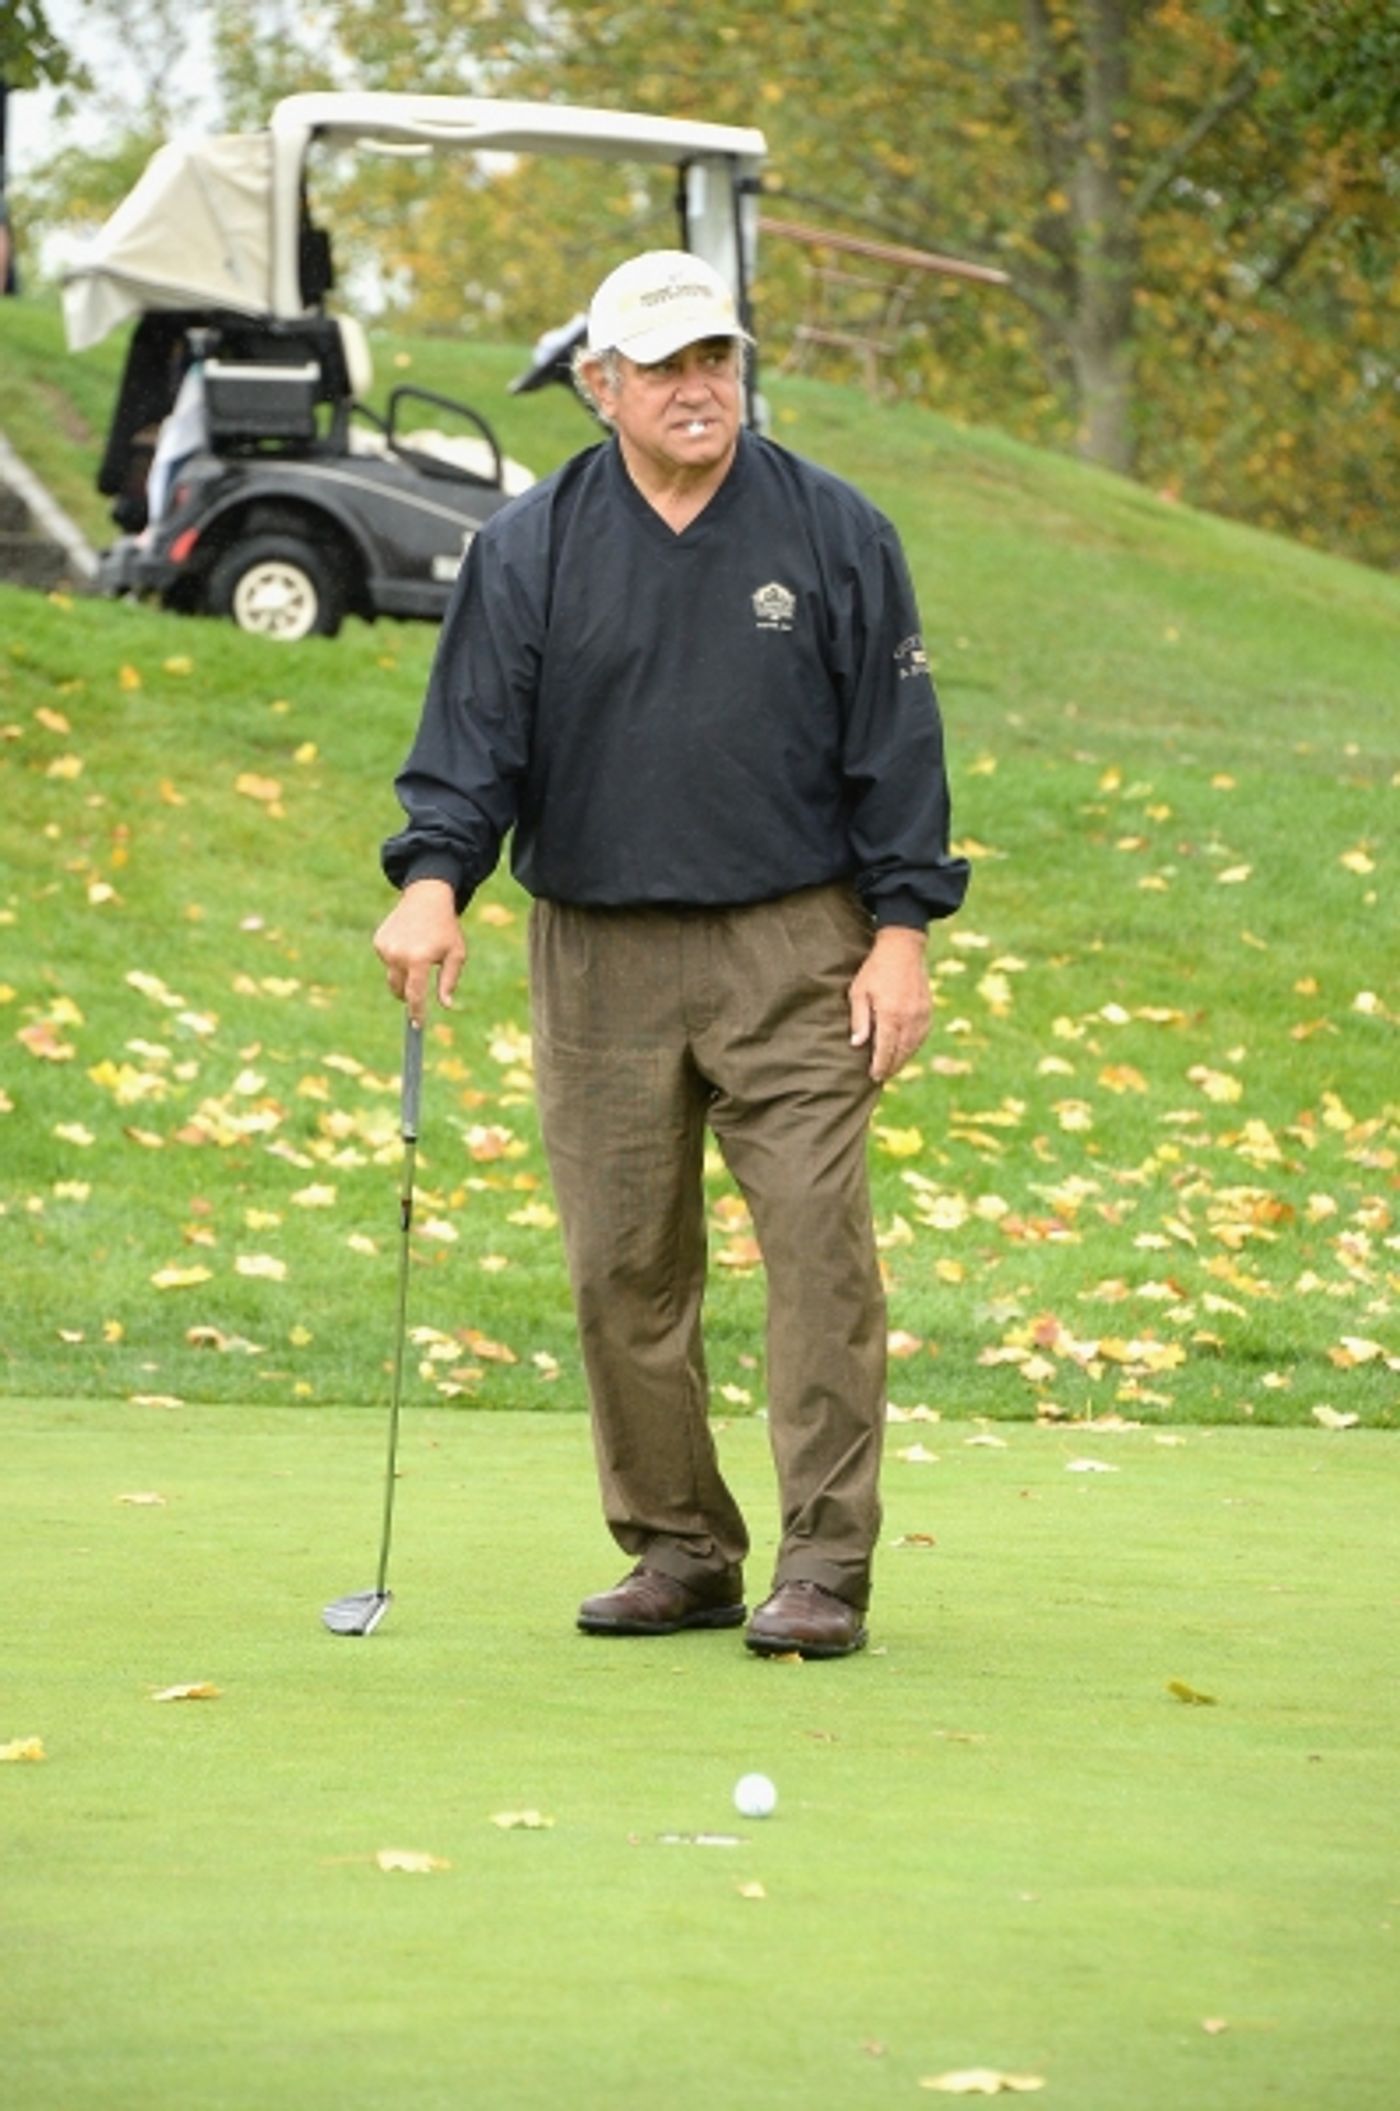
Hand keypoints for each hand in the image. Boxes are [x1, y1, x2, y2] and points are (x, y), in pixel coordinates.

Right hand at [373, 878, 466, 1022]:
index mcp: (419, 959)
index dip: (416, 1012)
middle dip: (408, 996)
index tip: (417, 1026)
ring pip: (392, 975)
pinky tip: (408, 943)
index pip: (415, 995)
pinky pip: (387, 961)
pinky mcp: (379, 941)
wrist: (427, 898)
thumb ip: (448, 981)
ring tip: (419, 953)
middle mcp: (398, 954)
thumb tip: (446, 1005)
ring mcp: (385, 947)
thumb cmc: (446, 928)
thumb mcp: (456, 954)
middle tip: (419, 990)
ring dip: (404, 974)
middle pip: (399, 990)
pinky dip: (397, 959)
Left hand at [848, 926, 931, 1082]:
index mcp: (890, 1015)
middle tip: (882, 1076)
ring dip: (903, 1059)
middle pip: (901, 1052)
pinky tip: (905, 1050)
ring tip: (892, 1067)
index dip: (880, 1066)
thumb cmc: (875, 969)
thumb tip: (858, 1044)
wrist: (903, 948)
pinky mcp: (928, 1010)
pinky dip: (913, 1047)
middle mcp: (909, 1018)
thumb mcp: (859, 991)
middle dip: (892, 1066)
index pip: (885, 1050)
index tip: (874, 1076)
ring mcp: (921, 1015)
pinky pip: (922, 1036)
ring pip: (913, 1046)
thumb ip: (859, 1019)